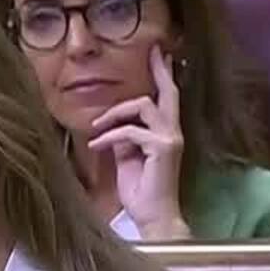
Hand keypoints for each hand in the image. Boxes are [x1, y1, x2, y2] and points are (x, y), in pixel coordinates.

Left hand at [87, 44, 188, 240]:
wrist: (154, 218)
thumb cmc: (141, 193)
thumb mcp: (128, 159)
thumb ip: (125, 138)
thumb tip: (114, 124)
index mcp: (167, 134)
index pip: (166, 99)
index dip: (163, 76)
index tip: (161, 56)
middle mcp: (173, 132)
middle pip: (167, 92)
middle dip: (159, 70)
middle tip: (154, 52)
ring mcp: (170, 139)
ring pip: (142, 106)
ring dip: (114, 114)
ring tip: (96, 127)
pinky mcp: (162, 148)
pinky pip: (130, 131)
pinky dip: (109, 136)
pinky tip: (96, 146)